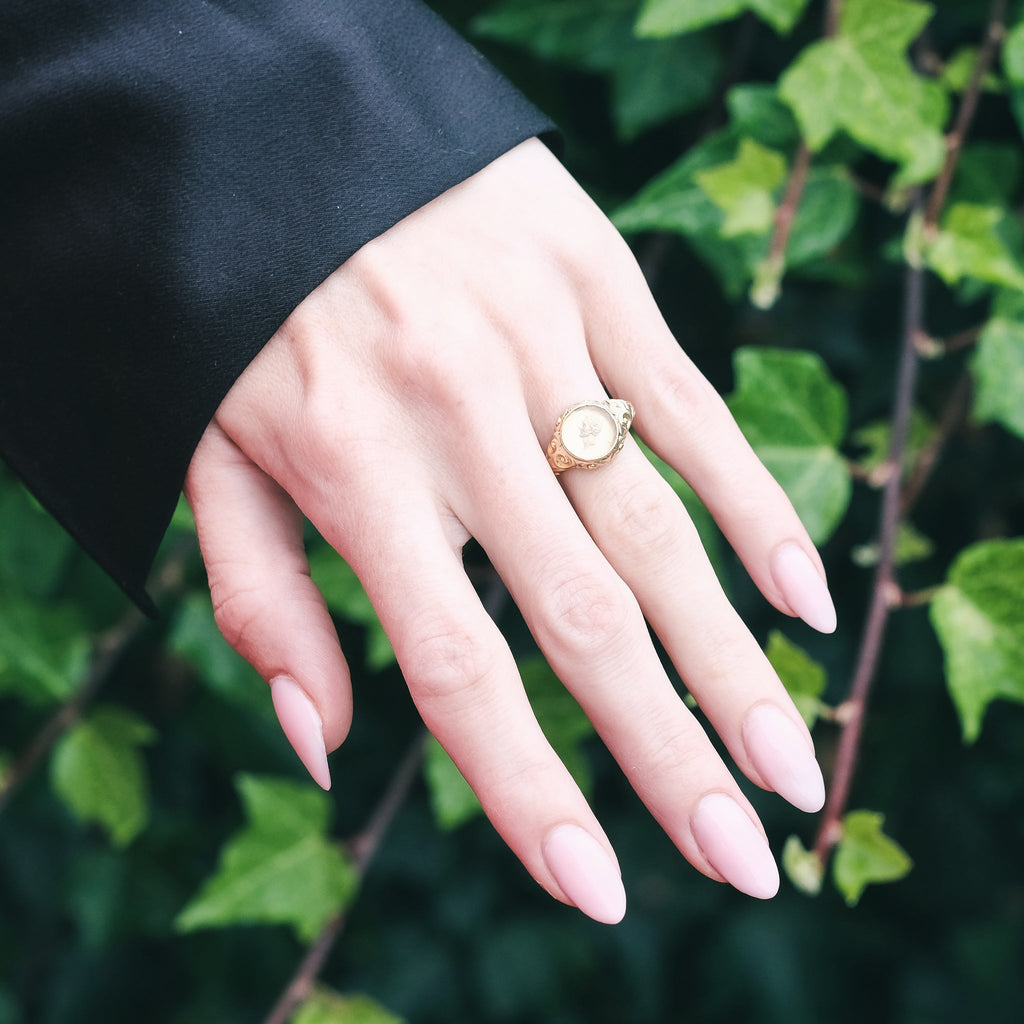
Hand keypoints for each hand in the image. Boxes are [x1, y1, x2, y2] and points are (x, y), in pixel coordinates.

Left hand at [184, 138, 834, 923]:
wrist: (279, 130)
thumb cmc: (243, 312)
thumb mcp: (211, 454)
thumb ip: (260, 600)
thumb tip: (325, 744)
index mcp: (354, 471)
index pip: (458, 666)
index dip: (528, 790)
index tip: (600, 886)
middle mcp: (459, 418)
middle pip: (584, 617)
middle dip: (670, 752)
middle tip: (745, 858)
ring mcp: (541, 344)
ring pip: (656, 528)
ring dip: (735, 658)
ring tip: (791, 762)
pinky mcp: (596, 281)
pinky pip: (692, 407)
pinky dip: (756, 505)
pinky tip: (805, 596)